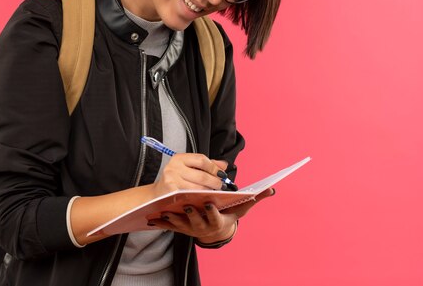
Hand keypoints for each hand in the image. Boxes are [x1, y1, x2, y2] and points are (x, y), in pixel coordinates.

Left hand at [147, 187, 276, 242]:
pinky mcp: (179, 228)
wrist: (214, 231)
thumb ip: (254, 199)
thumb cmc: (228, 215)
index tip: (209, 202)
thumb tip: (271, 190)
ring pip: (180, 225)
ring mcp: (190, 229)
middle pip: (196, 221)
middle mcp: (204, 227)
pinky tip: (151, 217)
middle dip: (192, 213)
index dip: (212, 211)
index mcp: (218, 222)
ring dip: (172, 219)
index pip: (215, 217)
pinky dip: (160, 222)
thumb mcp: (241, 208)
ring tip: (165, 210)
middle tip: (186, 203)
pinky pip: (168, 226)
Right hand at [150, 153, 226, 197]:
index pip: (201, 159)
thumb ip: (206, 165)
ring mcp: (172, 180)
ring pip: (198, 188)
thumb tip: (224, 165)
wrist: (157, 194)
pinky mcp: (172, 193)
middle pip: (201, 175)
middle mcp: (174, 167)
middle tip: (222, 185)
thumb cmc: (175, 180)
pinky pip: (191, 196)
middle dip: (215, 181)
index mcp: (179, 158)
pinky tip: (205, 198)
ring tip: (215, 192)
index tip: (222, 174)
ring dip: (209, 191)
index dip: (214, 167)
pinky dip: (201, 197)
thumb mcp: (188, 168)